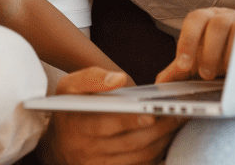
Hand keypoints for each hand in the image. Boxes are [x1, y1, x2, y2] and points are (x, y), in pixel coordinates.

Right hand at [43, 68, 182, 164]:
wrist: (57, 144)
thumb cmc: (68, 110)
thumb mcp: (69, 86)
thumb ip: (91, 77)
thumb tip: (118, 79)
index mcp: (76, 125)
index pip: (105, 125)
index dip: (129, 120)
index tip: (152, 113)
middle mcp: (86, 150)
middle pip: (129, 143)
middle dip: (157, 129)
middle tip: (177, 115)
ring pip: (138, 158)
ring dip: (160, 142)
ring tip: (175, 125)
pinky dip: (154, 156)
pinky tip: (164, 141)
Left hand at [155, 7, 234, 83]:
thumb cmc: (219, 52)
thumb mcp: (198, 59)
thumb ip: (179, 71)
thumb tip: (159, 84)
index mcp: (205, 18)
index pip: (194, 20)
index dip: (187, 41)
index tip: (183, 66)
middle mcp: (224, 16)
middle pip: (215, 24)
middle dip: (209, 51)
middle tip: (205, 75)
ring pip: (234, 30)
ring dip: (226, 54)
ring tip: (223, 73)